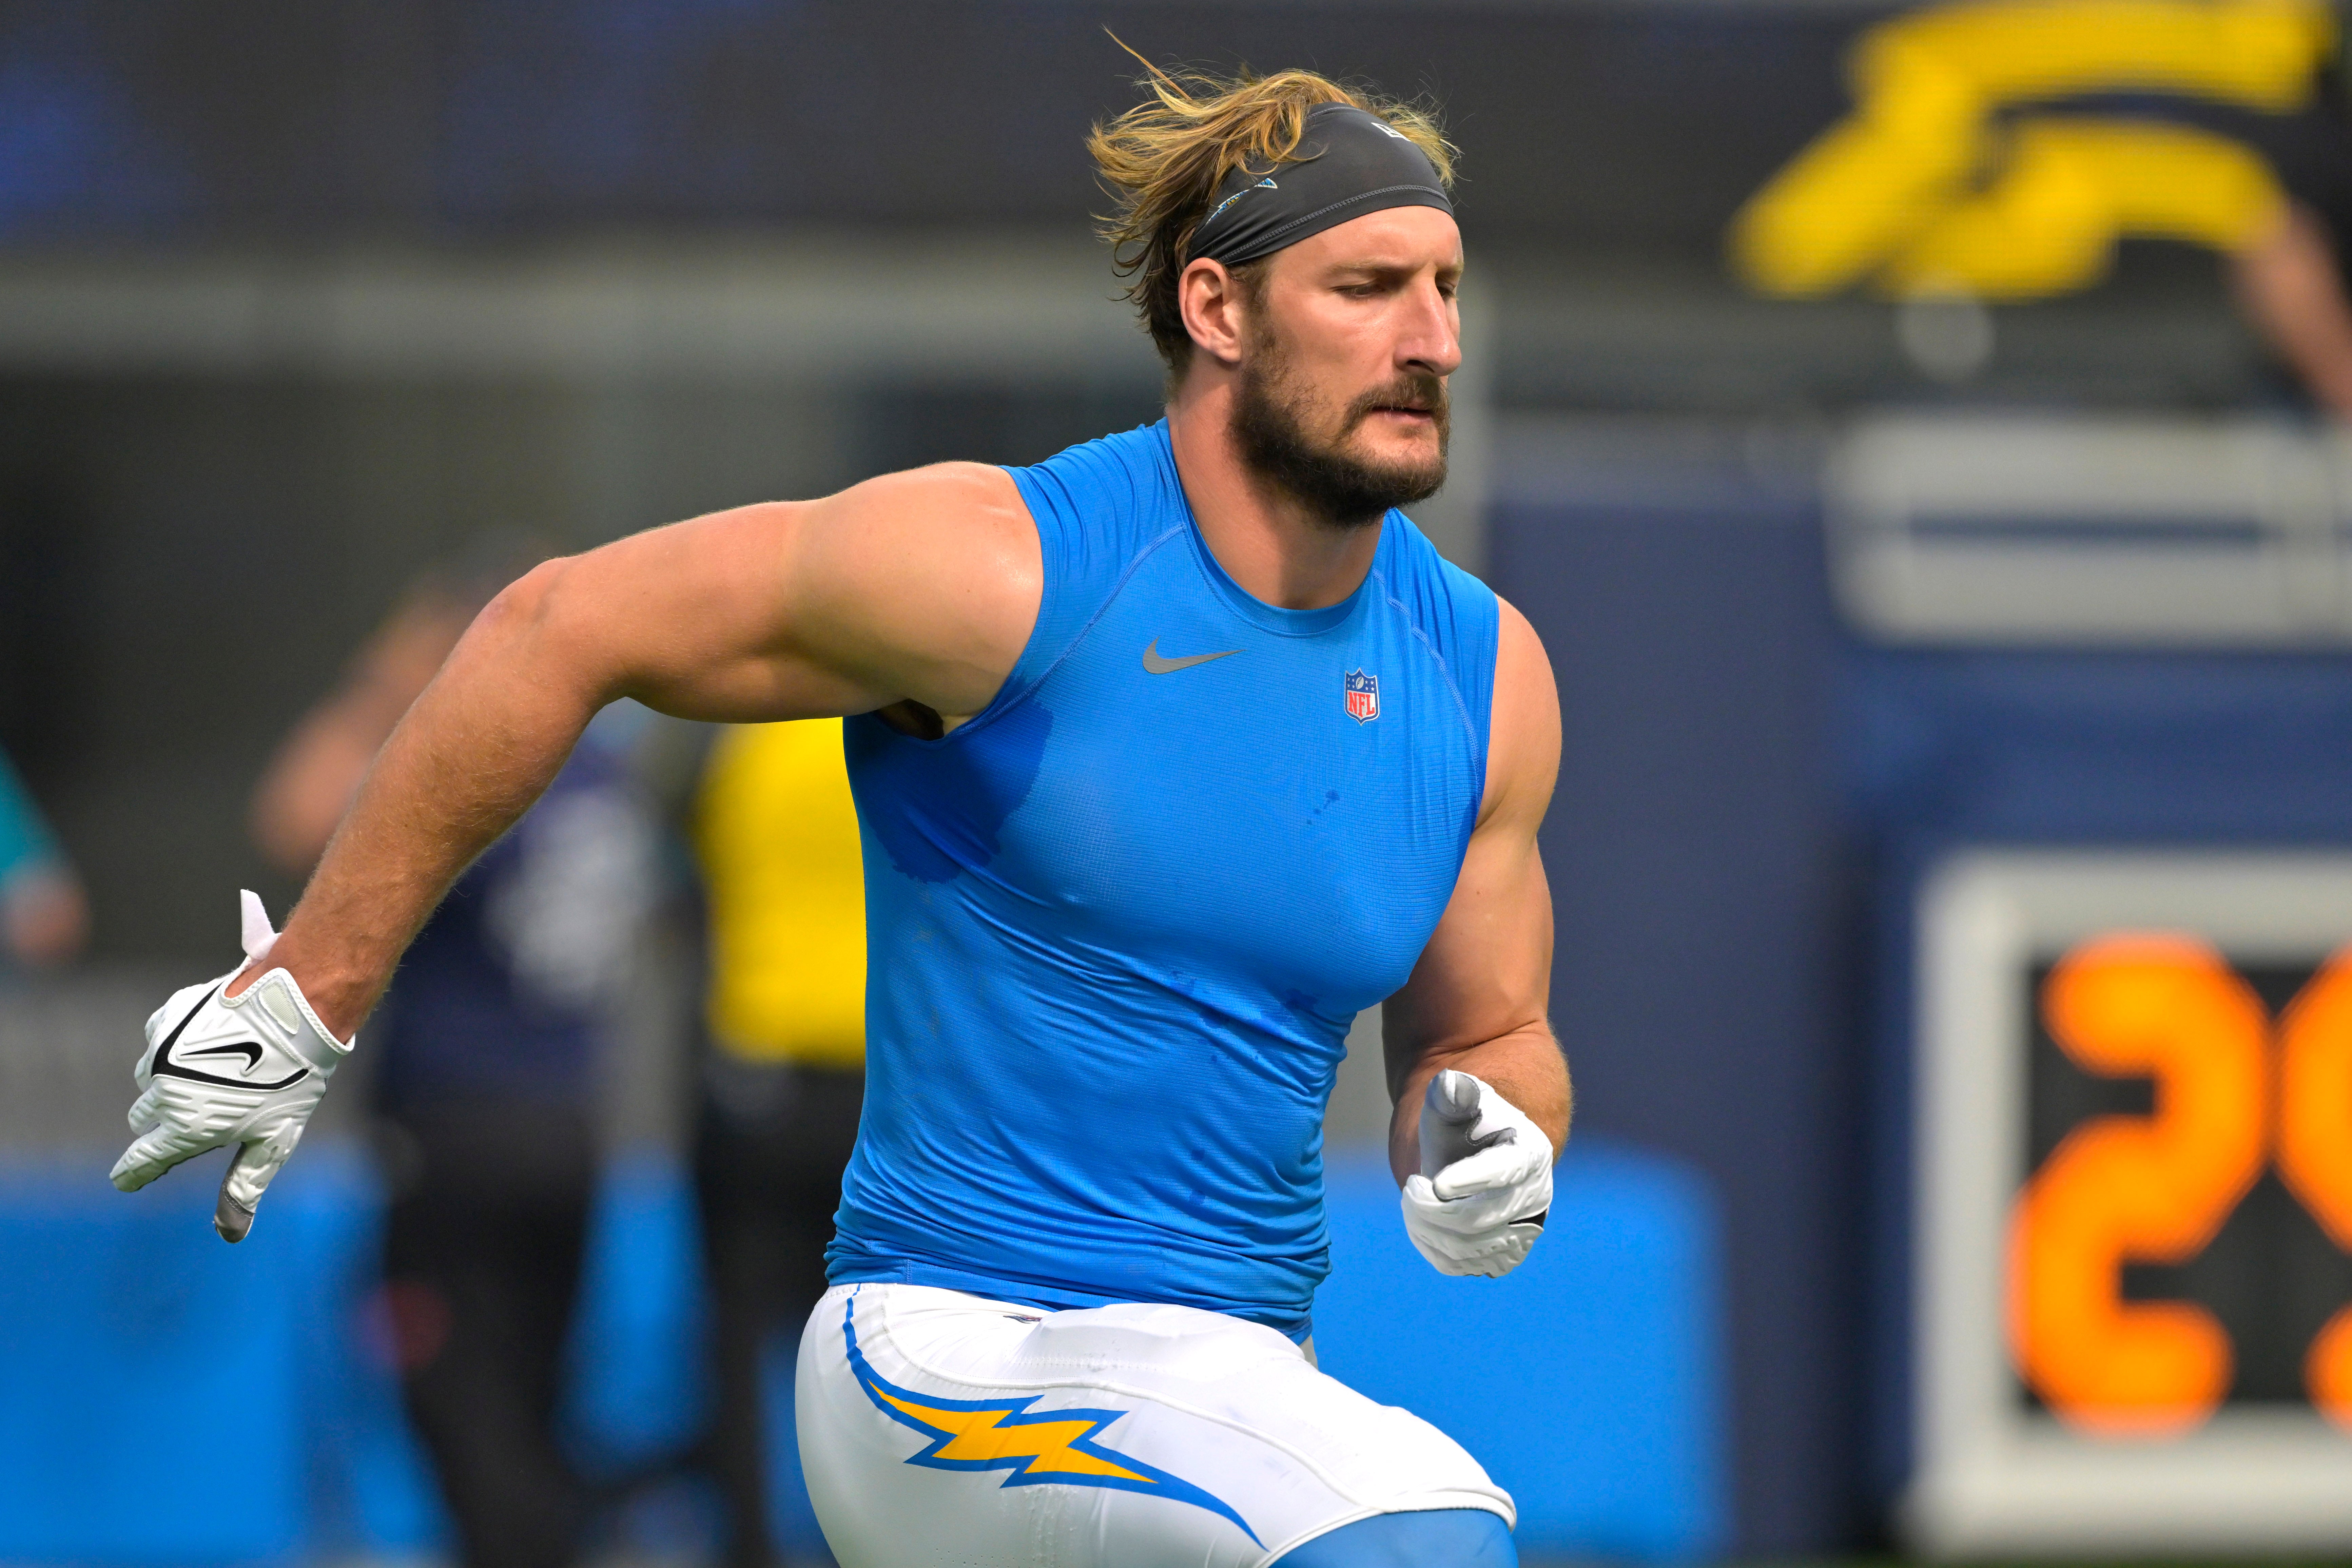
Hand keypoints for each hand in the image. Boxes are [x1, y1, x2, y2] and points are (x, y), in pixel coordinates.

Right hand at [110, 891, 351, 1241]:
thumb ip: (245, 1185)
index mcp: (185, 1129)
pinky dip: (178, 1044)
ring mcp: (160, 1054)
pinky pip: (158, 1041)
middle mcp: (164, 1093)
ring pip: (149, 1079)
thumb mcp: (274, 1140)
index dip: (133, 1173)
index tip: (126, 1179)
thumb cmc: (292, 1080)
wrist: (295, 1010)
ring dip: (172, 1079)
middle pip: (144, 1119)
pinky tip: (214, 1038)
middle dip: (167, 1119)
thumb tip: (229, 1235)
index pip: (140, 1162)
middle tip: (207, 1108)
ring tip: (219, 1068)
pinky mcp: (165, 1021)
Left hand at [1400, 1069, 1553, 1278]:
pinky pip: (1463, 1265)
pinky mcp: (1501, 1253)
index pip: (1503, 1173)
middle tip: (1410, 1187)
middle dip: (1432, 1208)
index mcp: (1530, 1152)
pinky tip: (1421, 1223)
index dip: (1469, 1181)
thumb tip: (1452, 1085)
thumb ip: (1453, 1093)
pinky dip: (1433, 1248)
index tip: (1436, 1182)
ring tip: (1412, 1202)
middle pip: (1479, 1219)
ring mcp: (1521, 1230)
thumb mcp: (1456, 1097)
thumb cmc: (1462, 1118)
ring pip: (1468, 1249)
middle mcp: (1535, 1196)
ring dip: (1428, 1229)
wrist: (1474, 1146)